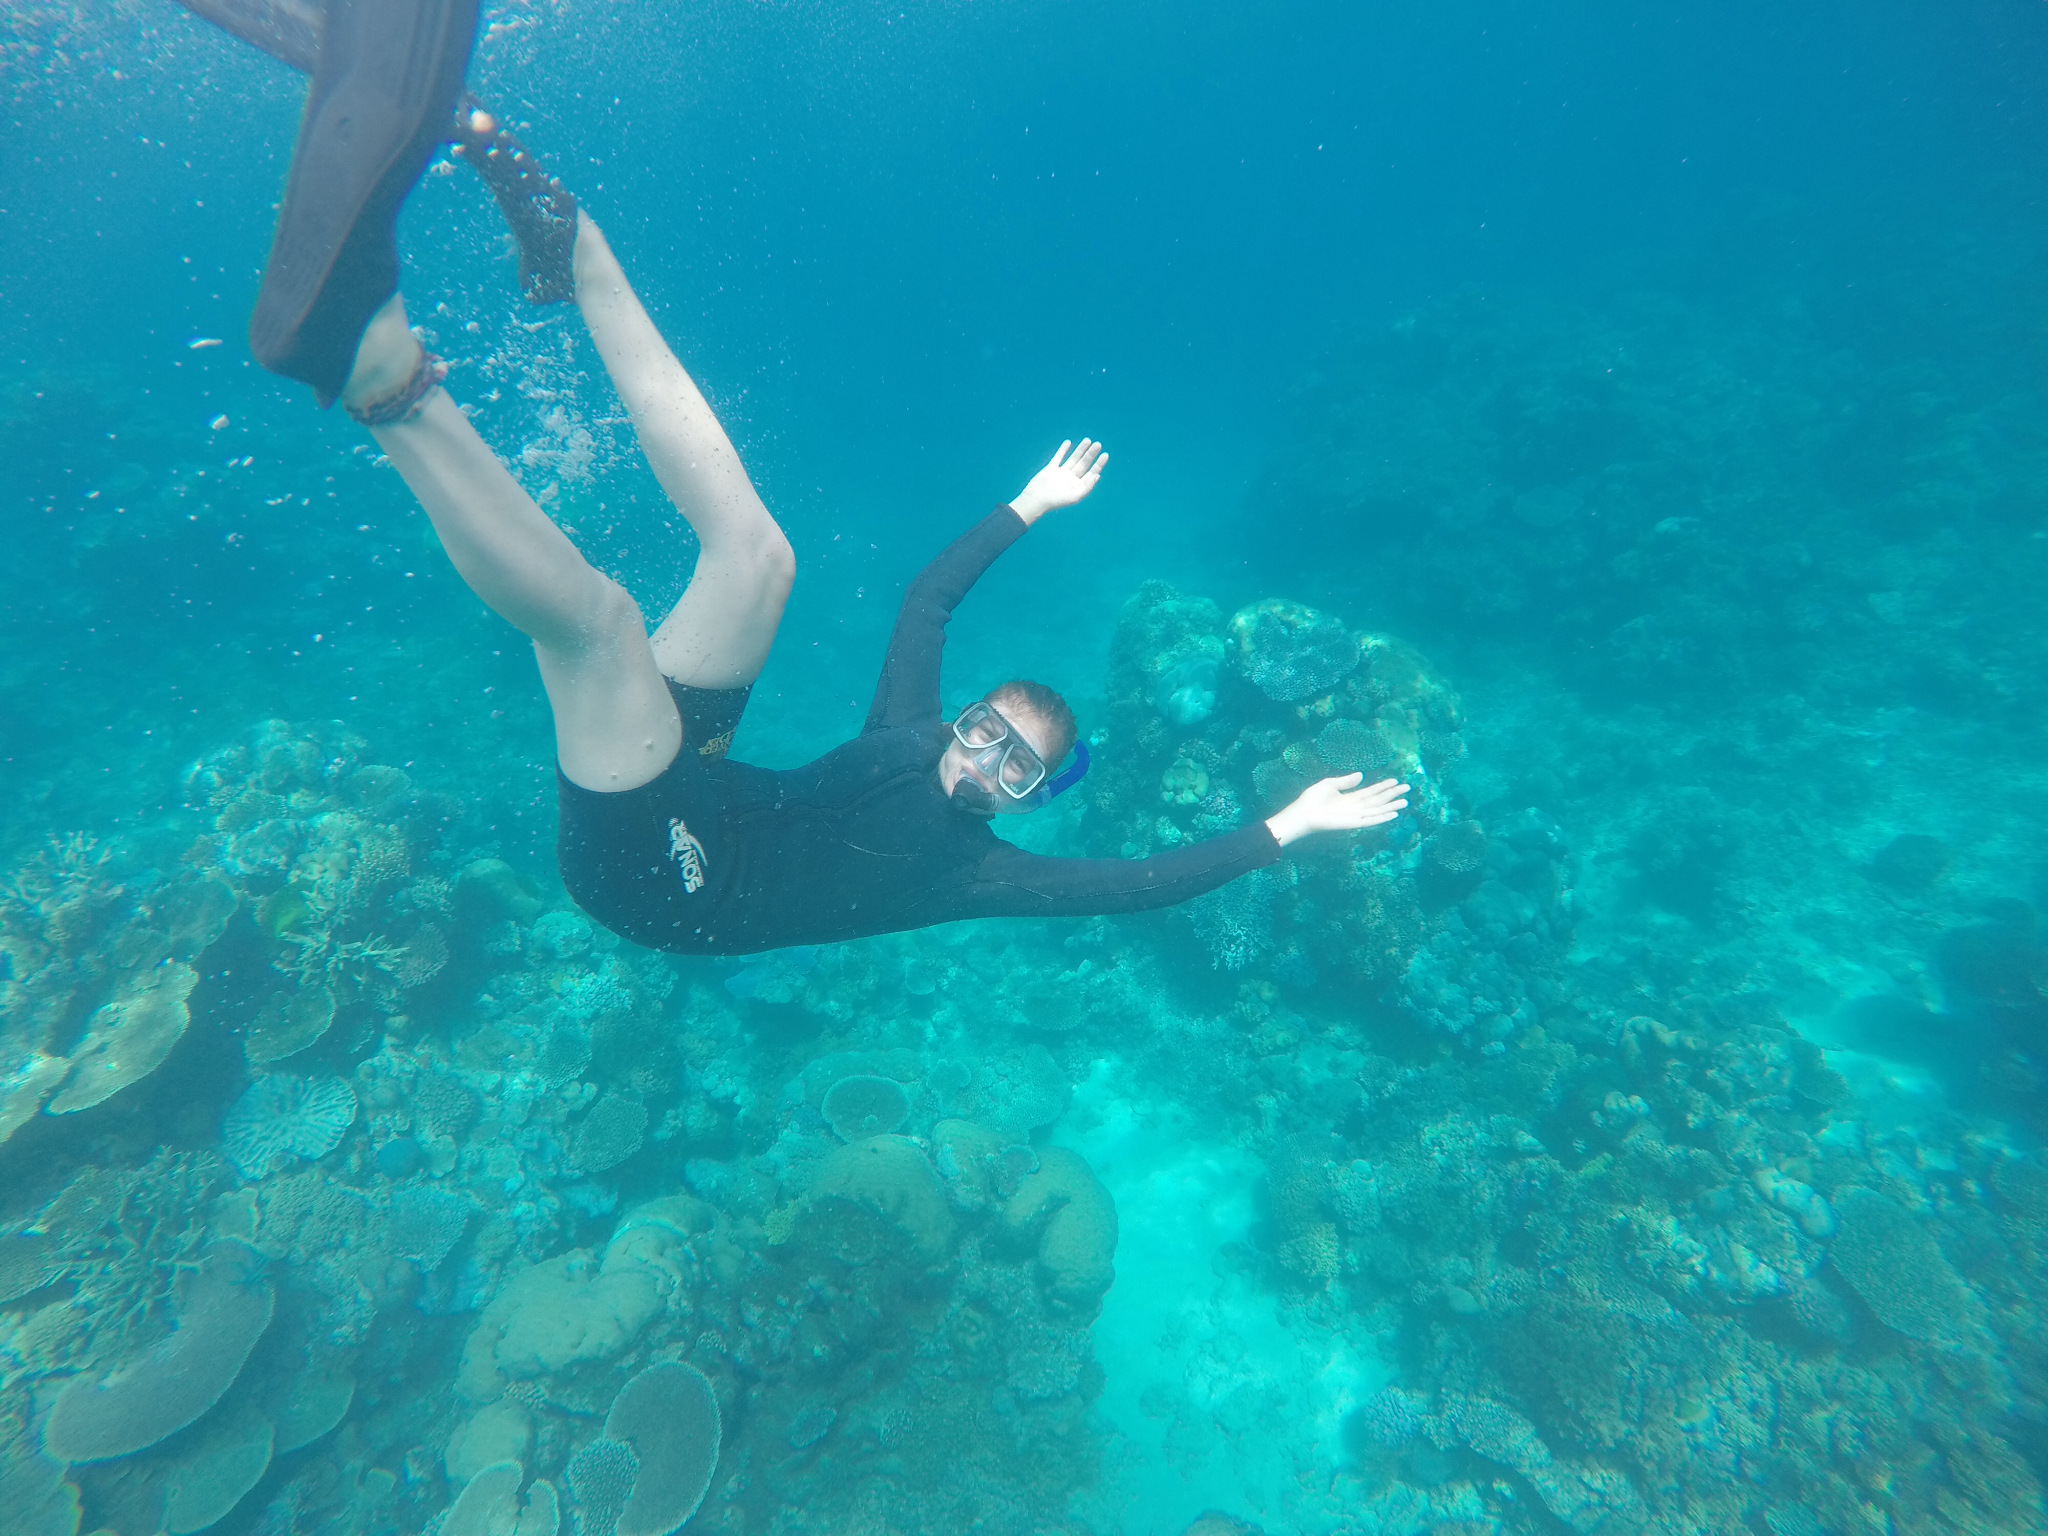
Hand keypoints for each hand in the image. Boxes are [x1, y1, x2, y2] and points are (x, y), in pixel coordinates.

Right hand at [1009, 439, 1107, 524]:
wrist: (1036, 499)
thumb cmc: (1056, 501)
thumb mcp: (1075, 496)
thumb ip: (1087, 486)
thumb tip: (1097, 475)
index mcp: (1078, 486)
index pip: (1091, 473)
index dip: (1099, 464)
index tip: (1105, 455)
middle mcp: (1071, 479)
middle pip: (1084, 464)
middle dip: (1091, 454)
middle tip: (1098, 444)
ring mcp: (1061, 473)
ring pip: (1073, 458)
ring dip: (1080, 450)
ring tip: (1088, 440)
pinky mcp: (1051, 468)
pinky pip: (1058, 457)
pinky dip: (1063, 450)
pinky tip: (1069, 442)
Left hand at [1265, 775, 1409, 847]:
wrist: (1304, 813)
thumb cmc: (1313, 799)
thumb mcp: (1330, 784)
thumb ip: (1346, 781)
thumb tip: (1361, 775)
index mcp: (1350, 798)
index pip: (1371, 791)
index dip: (1383, 786)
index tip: (1396, 781)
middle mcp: (1355, 807)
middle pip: (1378, 800)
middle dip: (1392, 794)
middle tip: (1408, 788)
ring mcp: (1355, 816)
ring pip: (1378, 810)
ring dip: (1392, 806)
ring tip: (1405, 801)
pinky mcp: (1353, 823)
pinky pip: (1371, 820)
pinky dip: (1382, 817)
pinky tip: (1393, 814)